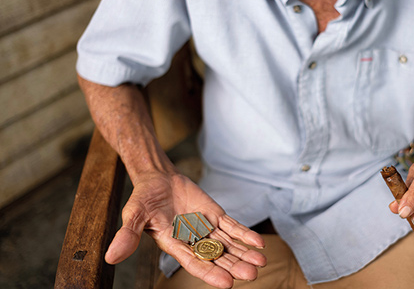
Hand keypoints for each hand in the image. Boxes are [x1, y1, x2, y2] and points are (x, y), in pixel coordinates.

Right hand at [105, 172, 265, 287]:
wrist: (158, 178)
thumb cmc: (143, 198)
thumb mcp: (134, 214)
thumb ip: (128, 235)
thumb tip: (110, 257)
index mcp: (174, 245)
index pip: (194, 263)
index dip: (210, 273)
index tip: (228, 283)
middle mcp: (193, 241)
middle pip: (217, 257)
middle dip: (234, 266)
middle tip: (252, 275)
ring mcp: (206, 229)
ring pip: (228, 245)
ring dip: (244, 254)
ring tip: (261, 263)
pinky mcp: (215, 216)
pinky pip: (233, 227)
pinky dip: (245, 234)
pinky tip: (259, 243)